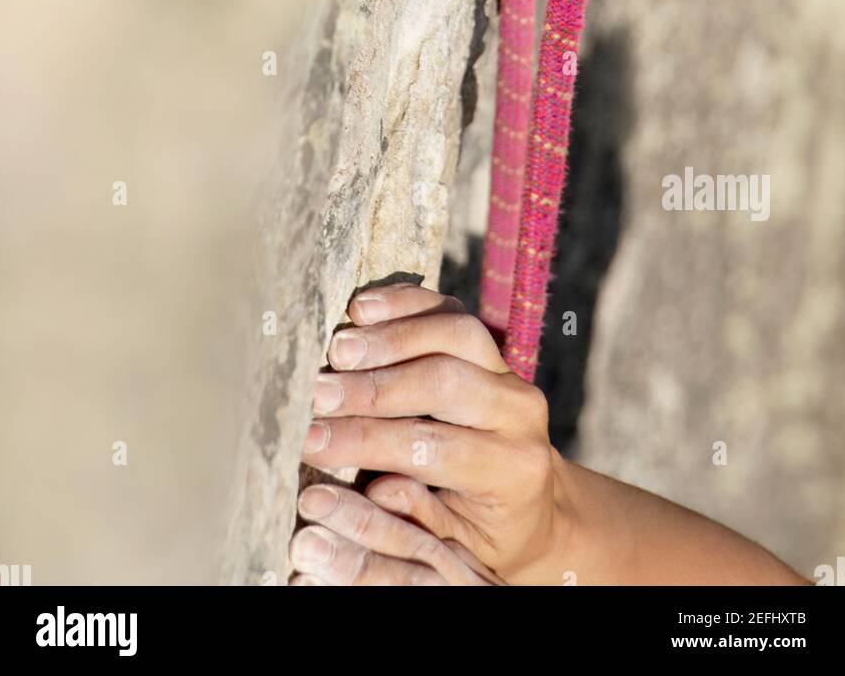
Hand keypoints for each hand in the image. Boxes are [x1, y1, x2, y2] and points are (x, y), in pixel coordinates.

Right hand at [299, 283, 571, 584]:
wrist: (532, 501)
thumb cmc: (481, 530)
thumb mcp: (454, 542)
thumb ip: (417, 514)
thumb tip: (374, 484)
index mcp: (512, 470)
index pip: (432, 447)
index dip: (368, 442)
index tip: (312, 442)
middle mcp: (519, 413)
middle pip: (444, 380)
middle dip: (373, 387)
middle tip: (317, 393)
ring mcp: (509, 371)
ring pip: (453, 333)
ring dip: (389, 338)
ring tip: (337, 348)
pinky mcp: (490, 345)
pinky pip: (449, 310)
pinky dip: (406, 302)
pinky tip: (362, 308)